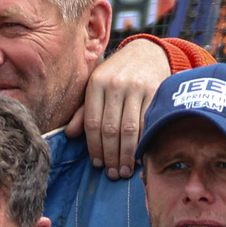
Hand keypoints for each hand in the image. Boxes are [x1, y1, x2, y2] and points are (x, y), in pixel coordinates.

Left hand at [70, 34, 173, 177]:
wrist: (147, 52)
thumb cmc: (117, 74)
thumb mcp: (97, 87)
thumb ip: (83, 110)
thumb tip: (70, 135)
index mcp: (96, 83)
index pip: (93, 123)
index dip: (94, 148)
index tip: (97, 164)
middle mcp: (115, 84)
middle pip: (111, 129)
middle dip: (111, 156)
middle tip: (113, 174)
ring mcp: (136, 88)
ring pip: (129, 129)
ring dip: (127, 154)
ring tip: (126, 171)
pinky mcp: (155, 91)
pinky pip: (147, 123)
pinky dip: (144, 143)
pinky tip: (141, 156)